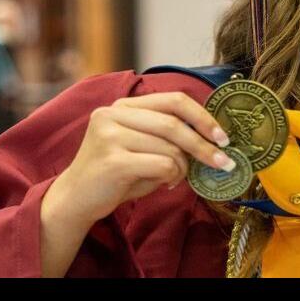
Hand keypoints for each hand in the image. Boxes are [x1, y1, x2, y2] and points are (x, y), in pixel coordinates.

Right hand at [44, 92, 232, 225]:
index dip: (203, 117)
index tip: (223, 136)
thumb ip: (170, 138)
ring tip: (175, 178)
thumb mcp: (144, 147)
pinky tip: (164, 184)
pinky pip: (162, 166)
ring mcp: (109, 135)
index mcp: (124, 105)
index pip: (174, 100)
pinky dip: (171, 177)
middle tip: (223, 162)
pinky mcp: (112, 160)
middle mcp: (113, 114)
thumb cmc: (117, 174)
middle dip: (204, 145)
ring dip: (183, 168)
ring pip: (170, 148)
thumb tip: (214, 139)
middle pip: (175, 124)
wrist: (76, 200)